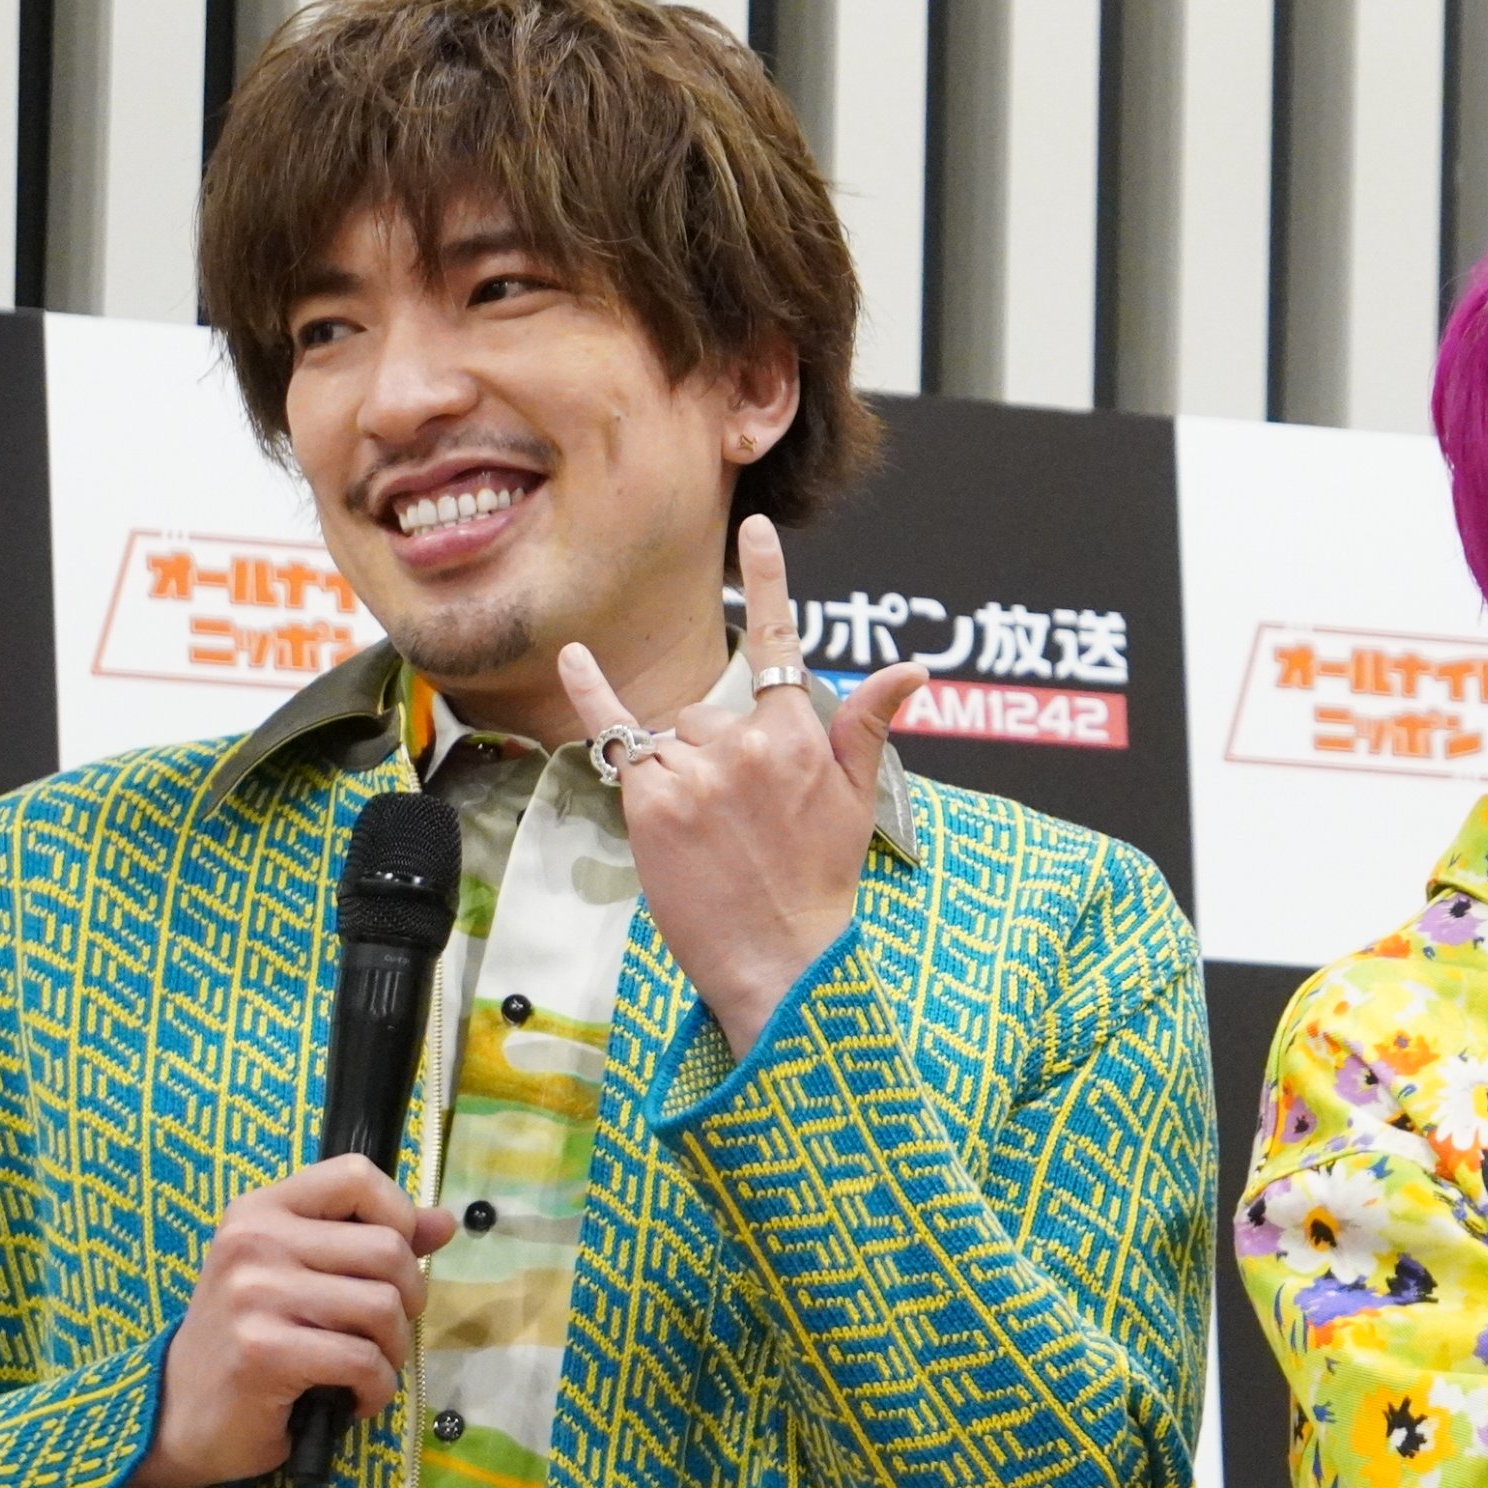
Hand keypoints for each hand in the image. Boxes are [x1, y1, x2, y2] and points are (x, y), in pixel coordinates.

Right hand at [96, 1155, 452, 1487]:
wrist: (178, 1420)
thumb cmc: (248, 1342)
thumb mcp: (300, 1276)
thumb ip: (368, 1241)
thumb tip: (443, 1222)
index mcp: (261, 1210)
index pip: (356, 1175)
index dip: (397, 1215)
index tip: (392, 1262)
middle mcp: (253, 1241)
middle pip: (386, 1249)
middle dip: (407, 1300)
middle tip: (381, 1334)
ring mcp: (254, 1294)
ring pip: (381, 1306)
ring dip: (392, 1350)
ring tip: (367, 1369)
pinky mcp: (263, 1352)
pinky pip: (362, 1361)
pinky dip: (376, 1389)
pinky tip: (353, 1401)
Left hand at [558, 514, 927, 1054]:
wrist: (778, 960)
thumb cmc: (819, 880)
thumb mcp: (857, 797)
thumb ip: (868, 722)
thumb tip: (913, 667)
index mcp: (799, 736)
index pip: (779, 643)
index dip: (767, 581)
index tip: (755, 527)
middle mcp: (745, 743)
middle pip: (708, 711)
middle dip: (715, 752)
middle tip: (739, 821)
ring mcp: (694, 770)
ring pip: (672, 736)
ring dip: (681, 772)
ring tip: (709, 837)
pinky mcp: (651, 801)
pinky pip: (618, 736)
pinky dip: (594, 693)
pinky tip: (575, 656)